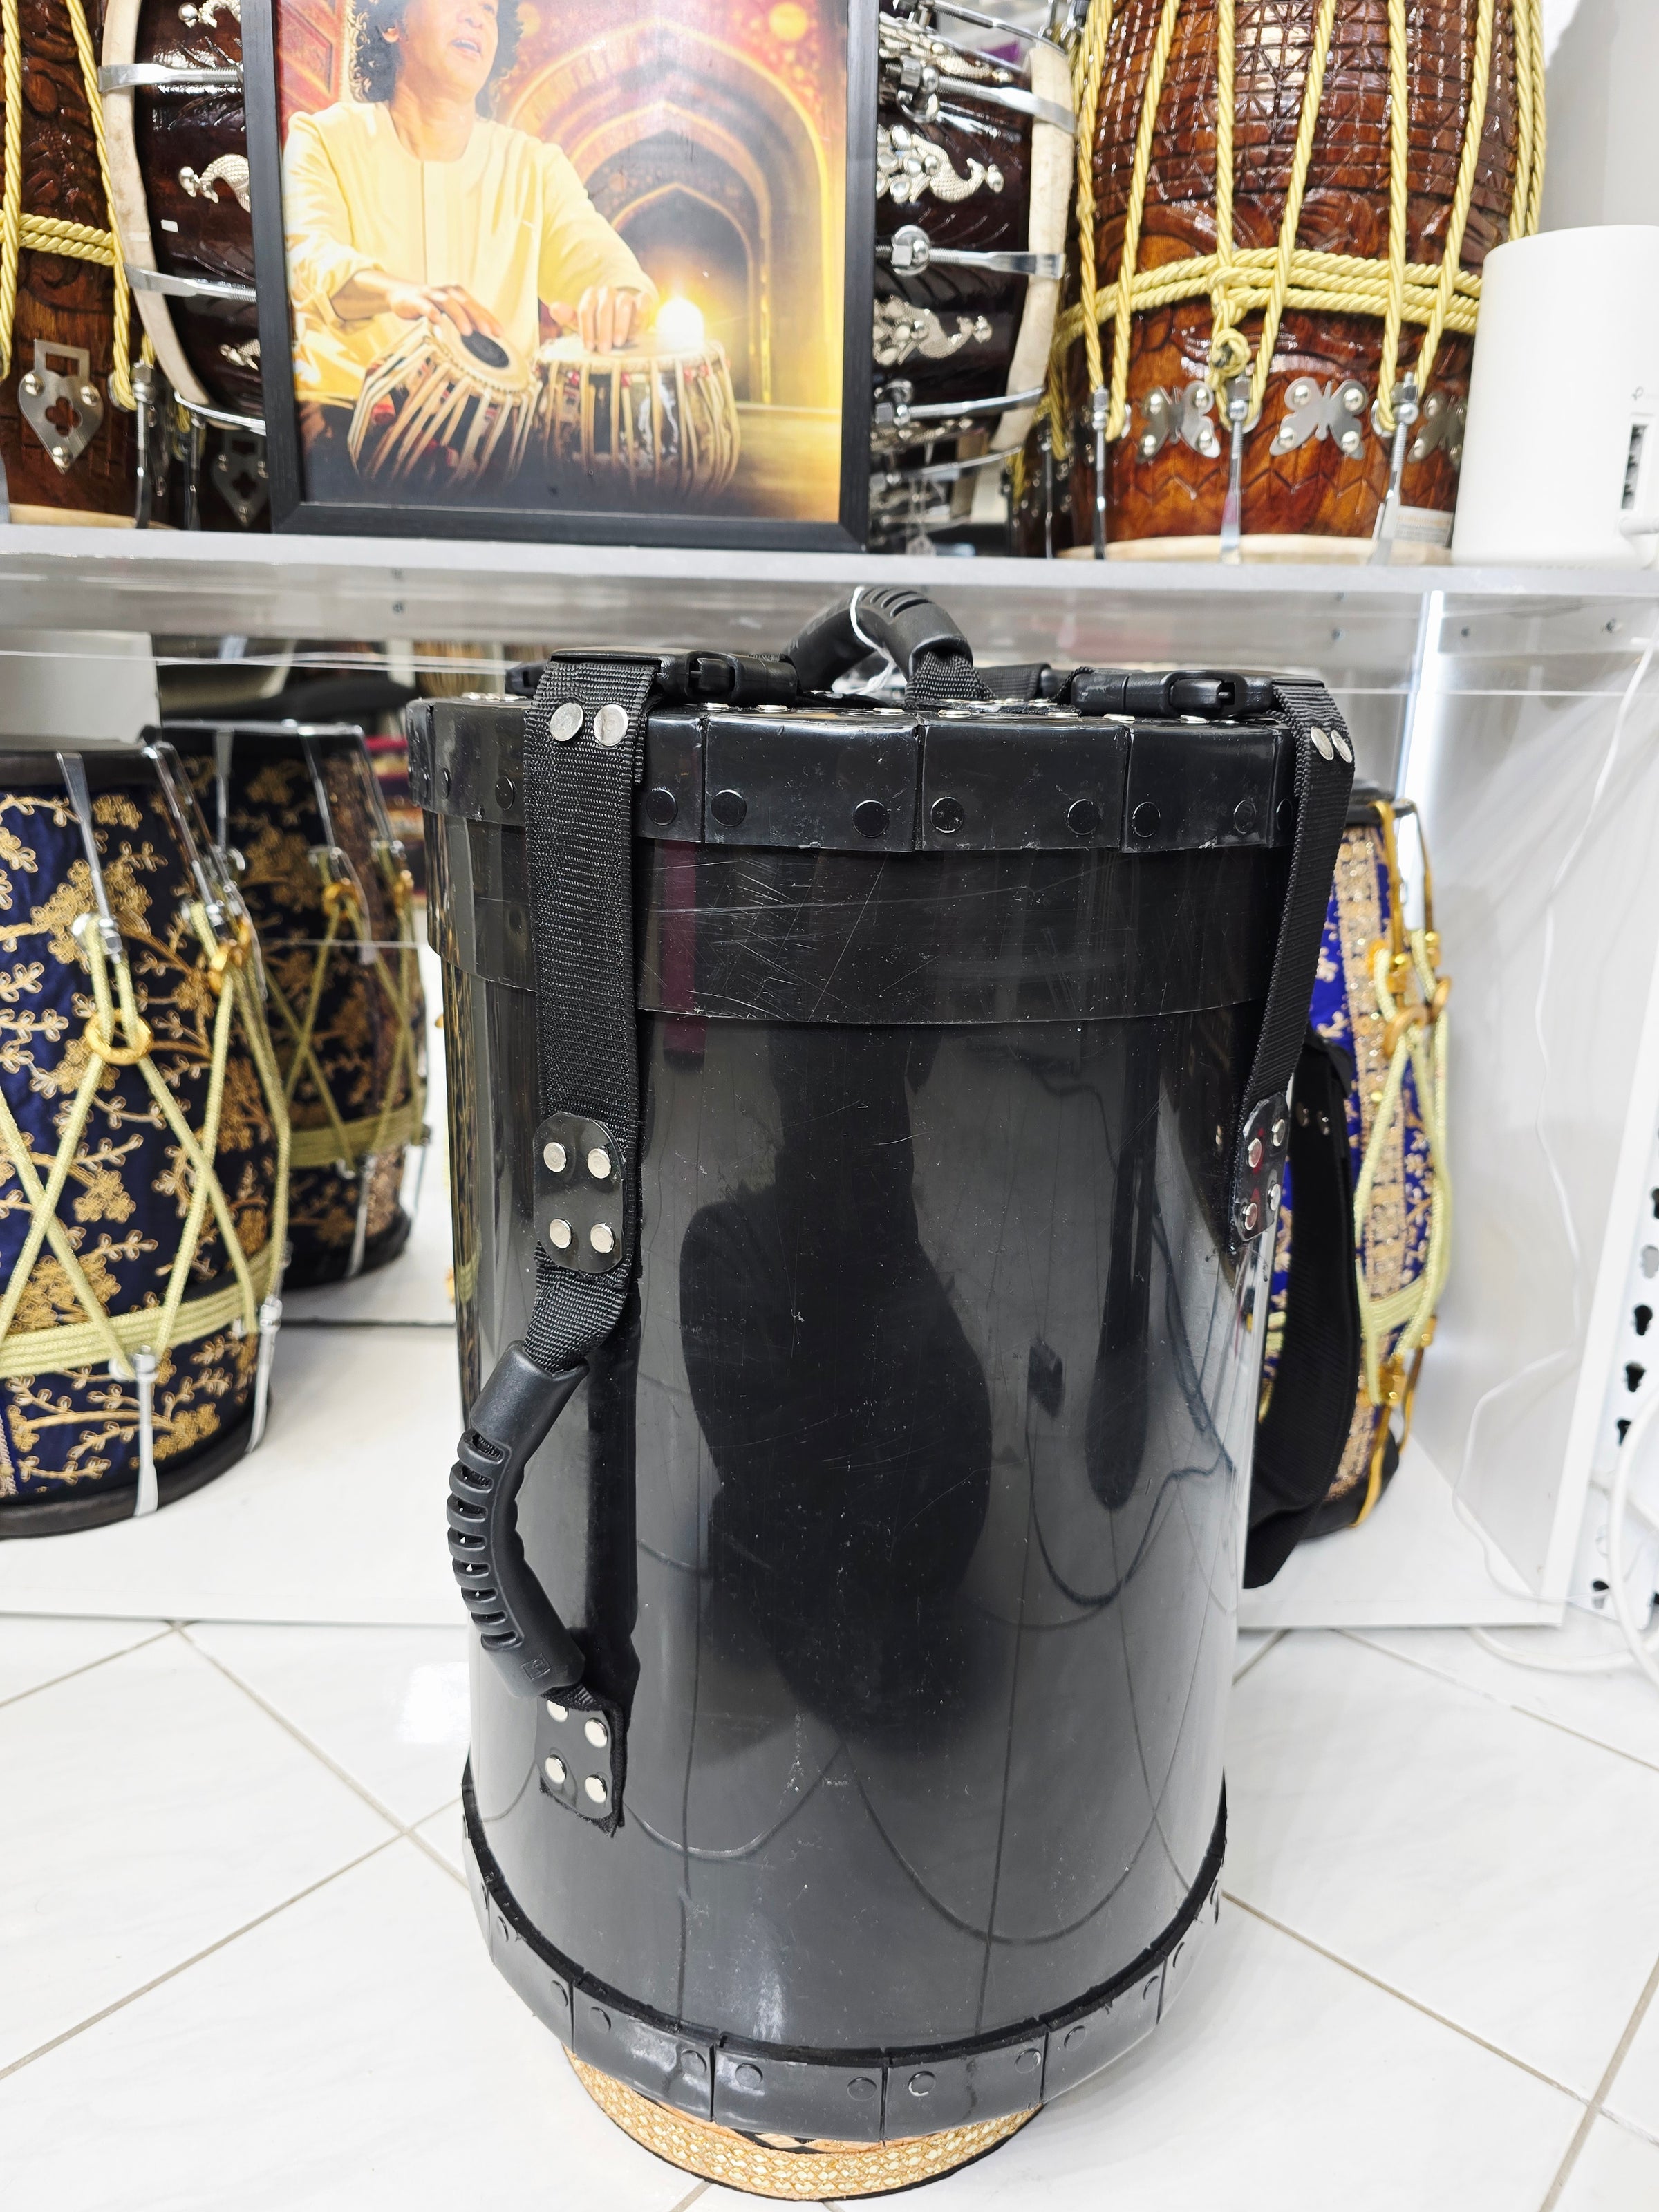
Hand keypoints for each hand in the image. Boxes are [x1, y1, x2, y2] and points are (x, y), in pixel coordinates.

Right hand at [382, 280, 503, 342]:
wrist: (401, 295)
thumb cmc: (430, 307)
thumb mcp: (449, 314)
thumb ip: (465, 322)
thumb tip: (484, 339)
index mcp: (459, 296)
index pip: (477, 308)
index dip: (489, 320)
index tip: (499, 334)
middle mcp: (448, 292)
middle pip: (466, 304)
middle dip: (478, 318)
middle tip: (487, 333)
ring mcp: (432, 295)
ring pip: (448, 303)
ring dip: (458, 316)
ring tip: (466, 332)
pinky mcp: (417, 300)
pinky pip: (425, 305)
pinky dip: (432, 312)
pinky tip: (438, 321)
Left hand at [545, 287, 645, 352]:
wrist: (625, 324)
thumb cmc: (601, 327)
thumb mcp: (584, 324)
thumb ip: (569, 317)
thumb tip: (553, 308)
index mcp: (592, 296)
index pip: (586, 309)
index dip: (586, 329)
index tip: (588, 347)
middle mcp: (608, 293)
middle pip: (604, 307)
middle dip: (603, 330)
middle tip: (603, 349)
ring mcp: (626, 295)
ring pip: (623, 302)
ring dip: (620, 324)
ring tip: (618, 342)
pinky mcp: (642, 300)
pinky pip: (643, 301)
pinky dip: (640, 312)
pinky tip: (636, 327)